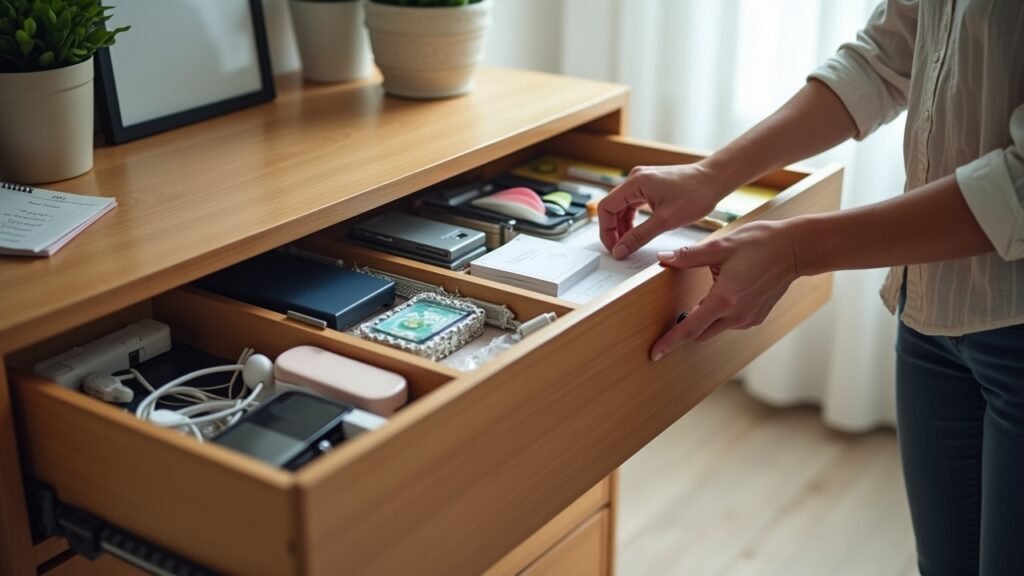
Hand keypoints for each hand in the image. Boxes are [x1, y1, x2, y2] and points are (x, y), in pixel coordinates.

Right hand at [598, 163, 728, 259]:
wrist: (715, 180)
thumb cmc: (696, 193)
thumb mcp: (664, 221)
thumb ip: (638, 237)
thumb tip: (620, 250)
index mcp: (635, 183)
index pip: (606, 208)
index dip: (605, 230)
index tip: (613, 247)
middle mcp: (635, 178)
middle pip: (612, 207)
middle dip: (614, 230)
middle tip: (621, 249)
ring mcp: (643, 181)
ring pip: (623, 207)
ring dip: (623, 226)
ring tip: (630, 243)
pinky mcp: (651, 185)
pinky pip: (634, 204)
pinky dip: (633, 219)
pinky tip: (639, 231)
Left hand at [650, 220, 802, 360]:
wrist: (796, 249)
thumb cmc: (760, 244)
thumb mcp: (720, 246)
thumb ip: (688, 256)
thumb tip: (662, 260)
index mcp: (724, 300)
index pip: (689, 329)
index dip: (670, 342)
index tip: (654, 354)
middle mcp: (737, 316)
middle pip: (700, 333)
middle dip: (685, 329)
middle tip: (673, 316)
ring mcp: (749, 319)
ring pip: (716, 328)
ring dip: (704, 318)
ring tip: (706, 294)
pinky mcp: (757, 317)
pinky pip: (730, 322)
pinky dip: (721, 314)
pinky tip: (725, 294)